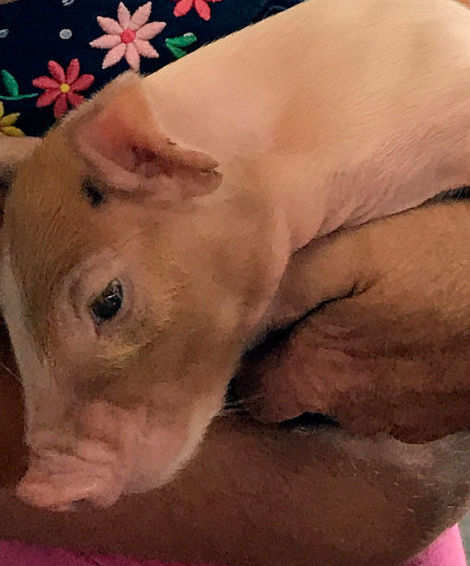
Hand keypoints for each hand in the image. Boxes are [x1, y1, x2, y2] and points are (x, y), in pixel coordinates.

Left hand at [237, 198, 469, 441]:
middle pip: (297, 395)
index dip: (243, 355)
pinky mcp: (438, 418)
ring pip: (343, 398)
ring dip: (338, 363)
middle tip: (299, 307)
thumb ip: (288, 284)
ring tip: (352, 312)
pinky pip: (387, 398)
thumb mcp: (354, 252)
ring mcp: (403, 422)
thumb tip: (235, 308)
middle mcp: (355, 414)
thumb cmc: (438, 262)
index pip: (252, 393)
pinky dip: (381, 370)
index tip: (246, 319)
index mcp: (321, 375)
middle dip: (289, 356)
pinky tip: (396, 329)